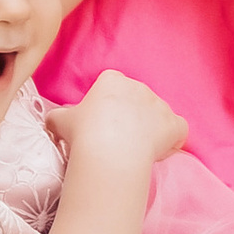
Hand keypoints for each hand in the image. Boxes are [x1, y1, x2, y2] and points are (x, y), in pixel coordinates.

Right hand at [46, 70, 187, 169]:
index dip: (110, 106)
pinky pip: (179, 130)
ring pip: (158, 114)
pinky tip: (159, 152)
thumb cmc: (83, 134)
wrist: (109, 153)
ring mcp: (160, 104)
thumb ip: (59, 115)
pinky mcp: (175, 124)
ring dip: (151, 129)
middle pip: (137, 99)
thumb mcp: (60, 120)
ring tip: (136, 150)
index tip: (103, 124)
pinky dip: (173, 140)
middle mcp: (139, 87)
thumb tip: (54, 119)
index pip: (114, 88)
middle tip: (118, 140)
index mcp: (112, 80)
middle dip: (131, 116)